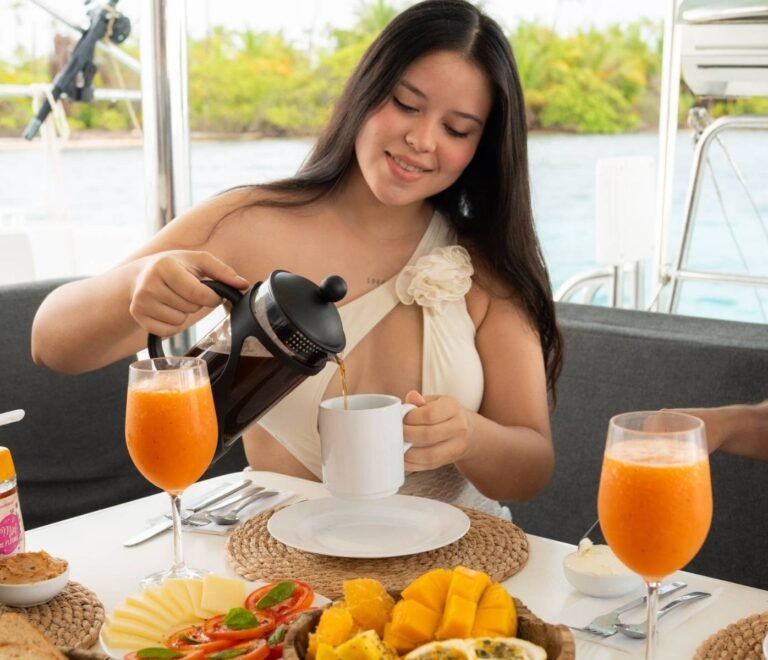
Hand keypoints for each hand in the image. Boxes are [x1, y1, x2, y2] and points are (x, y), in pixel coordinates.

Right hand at [129, 250, 248, 335]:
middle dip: (196, 304)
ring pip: (179, 321)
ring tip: (176, 299)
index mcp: (165, 267)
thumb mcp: (199, 261)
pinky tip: (168, 310)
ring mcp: (140, 301)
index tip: (213, 295)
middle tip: (187, 292)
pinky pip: (167, 332)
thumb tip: (243, 284)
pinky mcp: (137, 315)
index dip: (212, 298)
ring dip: (184, 314)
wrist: (140, 275)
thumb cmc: (175, 266)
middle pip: (189, 308)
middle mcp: (149, 284)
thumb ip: (223, 271)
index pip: (197, 293)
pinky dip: (173, 325)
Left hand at [402, 390, 475, 471]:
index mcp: (453, 408)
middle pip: (429, 435)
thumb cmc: (444, 413)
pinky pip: (428, 466)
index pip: (430, 414)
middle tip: (395, 432)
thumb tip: (410, 397)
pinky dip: (412, 464)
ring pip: (429, 455)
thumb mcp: (435, 401)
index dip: (411, 418)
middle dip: (407, 435)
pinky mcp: (448, 461)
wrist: (468, 432)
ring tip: (396, 446)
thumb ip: (420, 400)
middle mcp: (458, 428)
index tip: (400, 419)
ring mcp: (455, 447)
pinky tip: (402, 458)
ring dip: (408, 453)